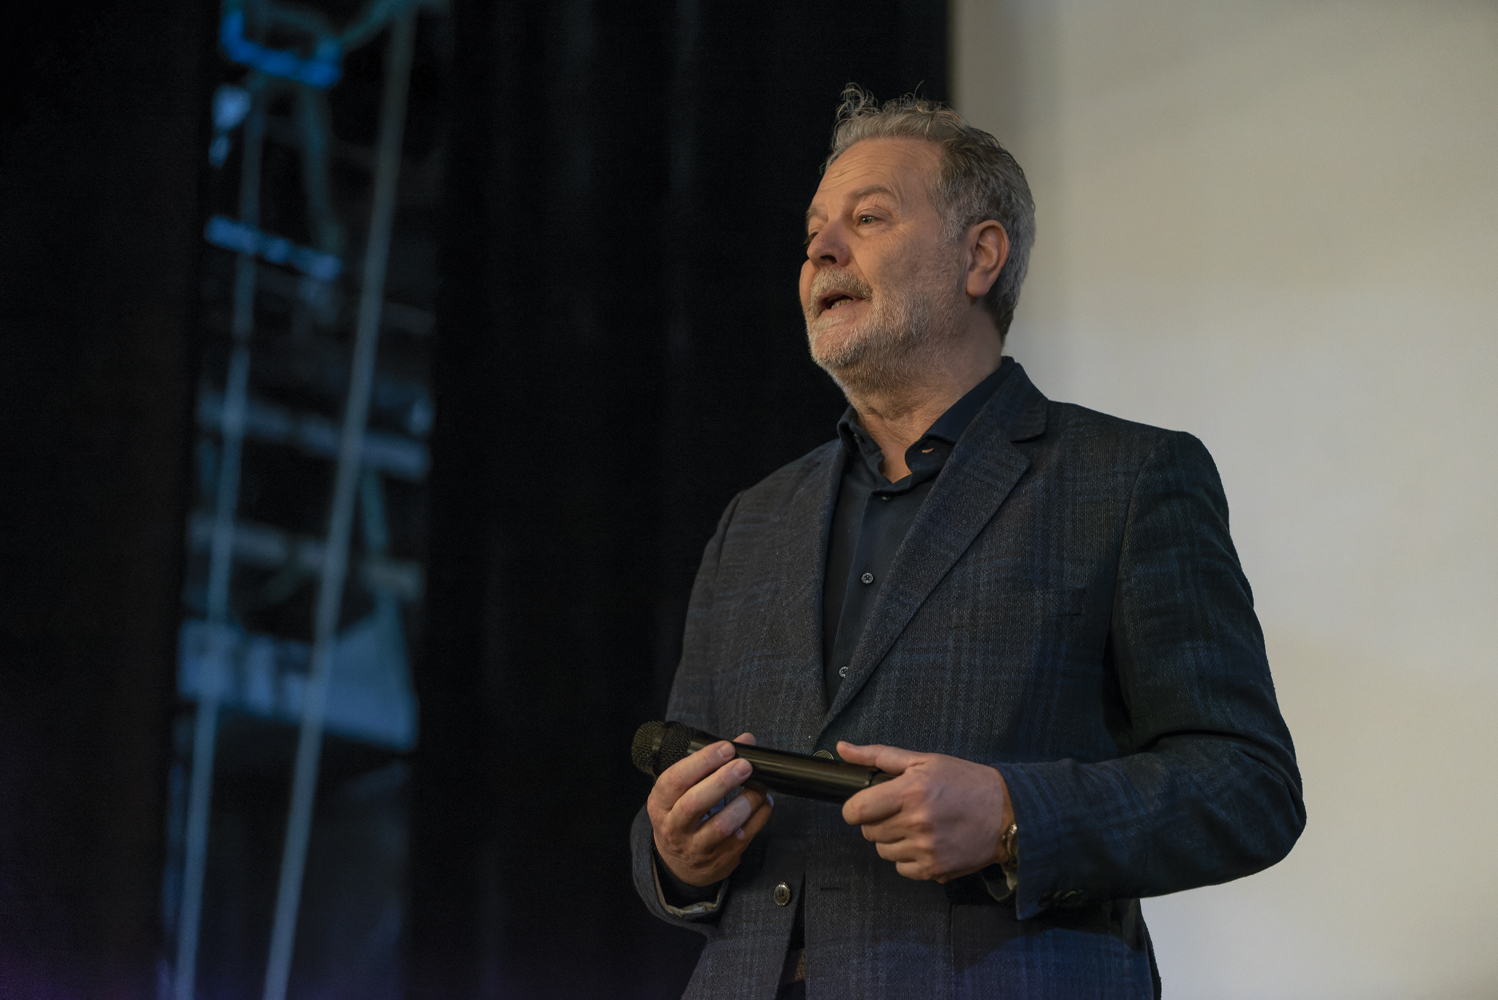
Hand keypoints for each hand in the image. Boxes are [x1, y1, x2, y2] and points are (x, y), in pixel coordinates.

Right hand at [649, 732, 773, 886]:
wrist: (682, 864)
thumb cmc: (683, 817)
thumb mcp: (683, 791)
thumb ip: (709, 765)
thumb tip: (745, 741)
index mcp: (661, 804)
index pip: (675, 780)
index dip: (702, 761)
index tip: (725, 748)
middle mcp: (674, 827)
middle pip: (694, 803)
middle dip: (722, 781)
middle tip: (744, 765)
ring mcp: (697, 846)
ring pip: (721, 825)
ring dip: (745, 802)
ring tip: (759, 786)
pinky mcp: (720, 858)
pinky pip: (743, 836)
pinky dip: (759, 816)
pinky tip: (764, 801)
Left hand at [838, 741, 1012, 882]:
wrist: (1008, 812)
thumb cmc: (965, 782)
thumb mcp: (924, 760)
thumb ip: (878, 755)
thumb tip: (843, 749)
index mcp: (909, 792)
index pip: (856, 811)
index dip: (854, 808)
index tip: (865, 805)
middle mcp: (915, 823)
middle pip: (869, 832)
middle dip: (878, 821)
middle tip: (901, 810)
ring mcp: (926, 850)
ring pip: (884, 852)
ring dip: (893, 840)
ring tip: (916, 825)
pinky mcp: (935, 870)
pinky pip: (902, 869)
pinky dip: (909, 858)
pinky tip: (926, 842)